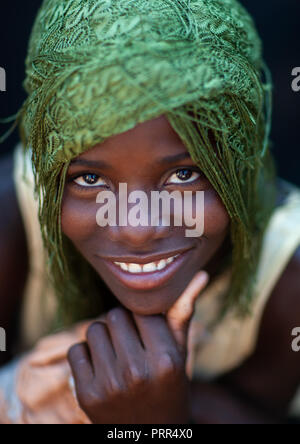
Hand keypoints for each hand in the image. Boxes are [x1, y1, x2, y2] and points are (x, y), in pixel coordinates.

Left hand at [67, 271, 208, 423]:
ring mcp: (110, 385)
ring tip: (116, 354)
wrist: (151, 433)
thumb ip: (183, 313)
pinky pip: (76, 350)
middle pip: (115, 315)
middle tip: (131, 344)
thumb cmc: (168, 385)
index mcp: (165, 359)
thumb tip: (201, 274)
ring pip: (94, 329)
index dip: (144, 320)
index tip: (148, 335)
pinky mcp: (87, 395)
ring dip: (103, 337)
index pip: (143, 311)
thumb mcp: (179, 353)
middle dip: (122, 325)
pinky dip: (86, 355)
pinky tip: (101, 368)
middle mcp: (137, 372)